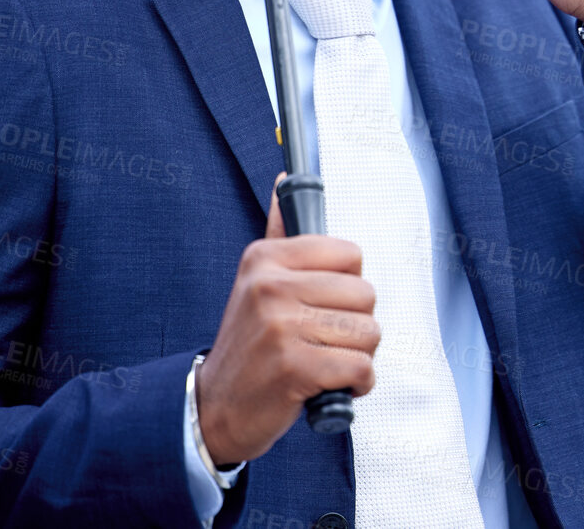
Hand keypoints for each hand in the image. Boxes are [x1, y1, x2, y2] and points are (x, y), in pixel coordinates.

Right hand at [196, 175, 378, 464]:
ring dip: (359, 356)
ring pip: (368, 332)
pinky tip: (333, 385)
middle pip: (365, 294)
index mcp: (266, 257)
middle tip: (327, 341)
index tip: (327, 305)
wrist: (215, 405)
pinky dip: (357, 383)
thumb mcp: (256, 281)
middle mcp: (270, 285)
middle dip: (358, 326)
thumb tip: (285, 178)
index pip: (350, 253)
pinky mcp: (292, 367)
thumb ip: (280, 233)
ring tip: (328, 362)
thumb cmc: (250, 343)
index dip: (350, 286)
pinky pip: (359, 367)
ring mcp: (280, 325)